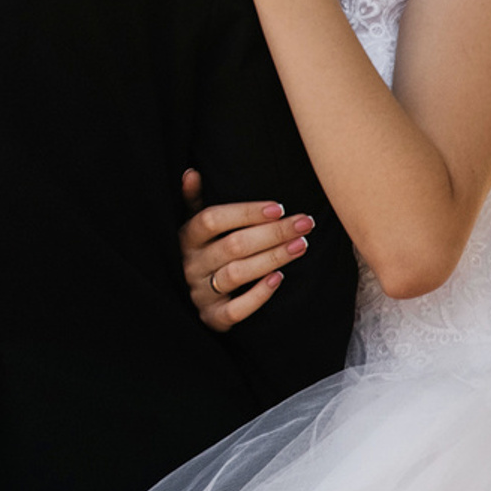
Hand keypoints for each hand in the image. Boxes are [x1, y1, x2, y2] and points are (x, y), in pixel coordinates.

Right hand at [179, 168, 310, 330]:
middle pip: (233, 246)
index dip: (245, 212)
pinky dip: (257, 296)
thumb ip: (194, 202)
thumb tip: (191, 173)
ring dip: (272, 258)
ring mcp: (199, 292)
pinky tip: (279, 279)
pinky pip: (234, 311)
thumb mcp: (194, 227)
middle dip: (273, 233)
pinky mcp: (211, 317)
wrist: (184, 301)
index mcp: (186, 238)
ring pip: (237, 274)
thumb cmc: (204, 253)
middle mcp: (190, 264)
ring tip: (302, 245)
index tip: (279, 208)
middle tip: (306, 224)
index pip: (211, 219)